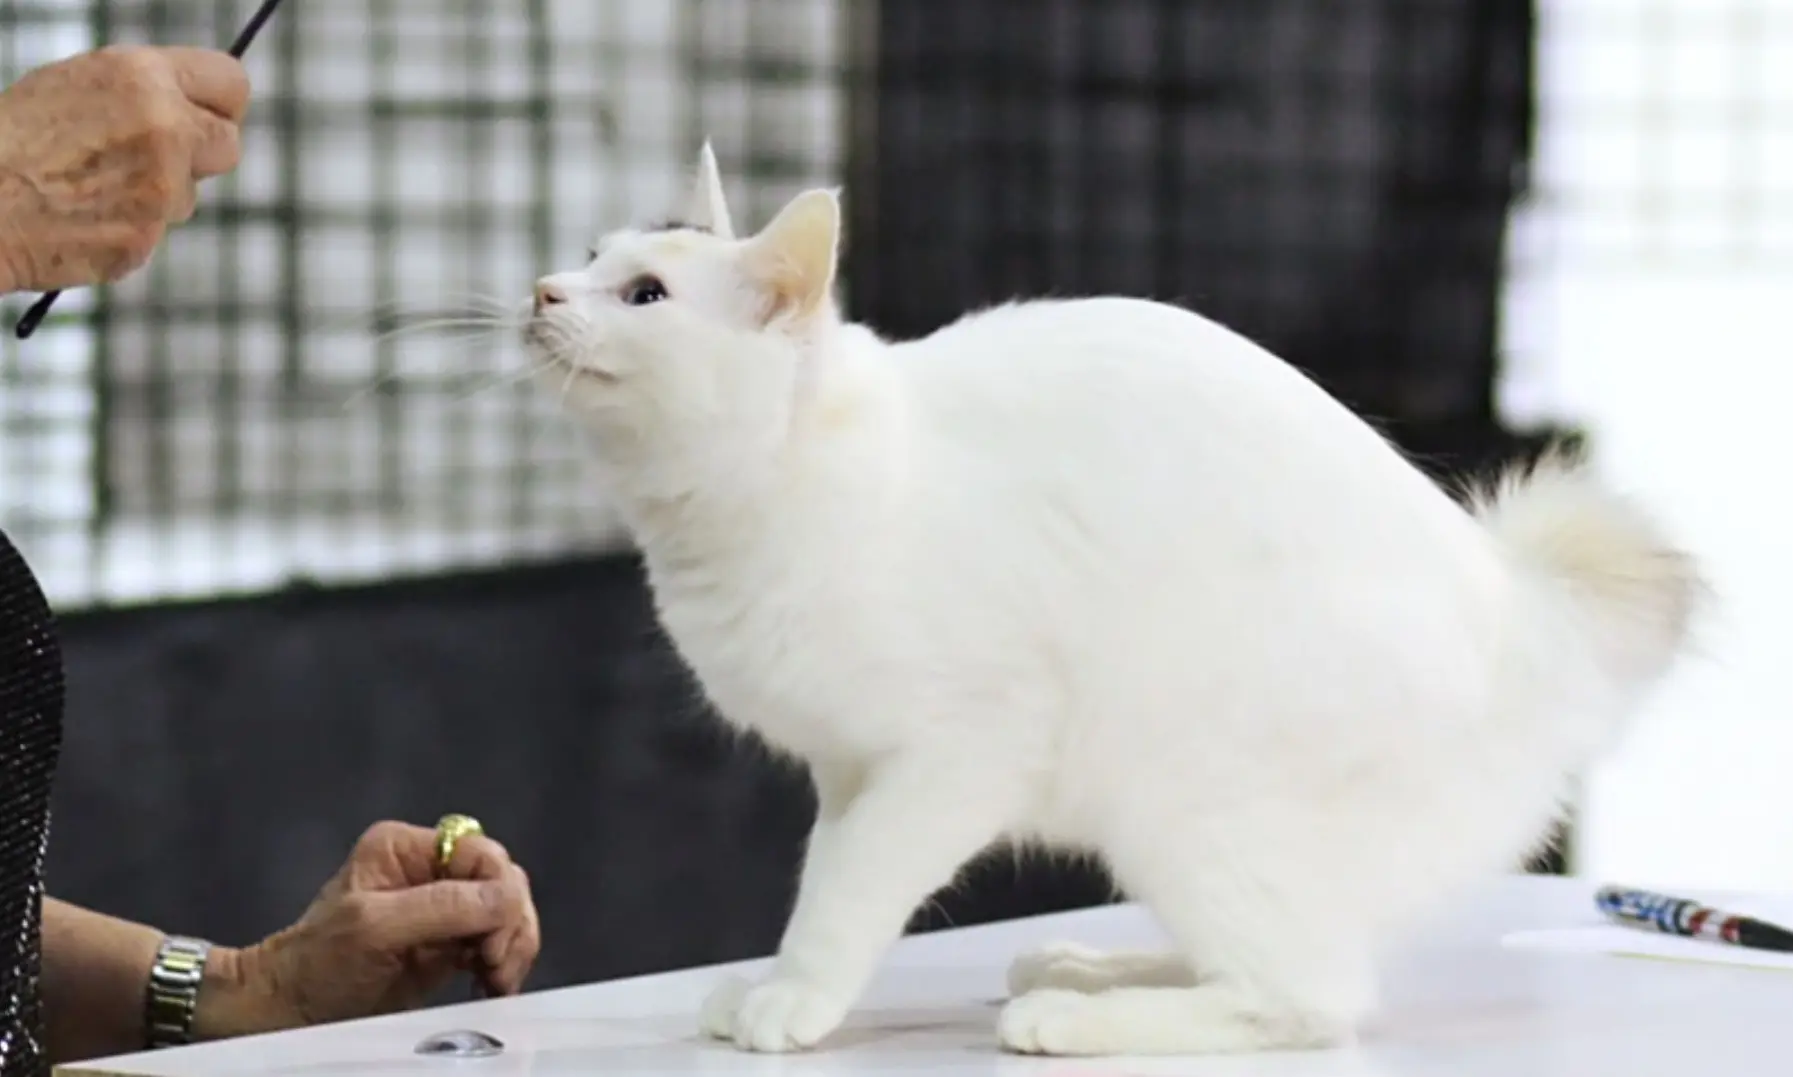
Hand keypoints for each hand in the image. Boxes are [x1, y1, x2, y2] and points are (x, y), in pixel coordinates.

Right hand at [0, 45, 248, 292]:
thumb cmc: (14, 138)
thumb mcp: (79, 86)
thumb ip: (144, 94)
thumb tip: (192, 108)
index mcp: (142, 76)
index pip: (231, 82)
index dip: (220, 105)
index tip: (209, 118)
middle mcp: (162, 126)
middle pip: (228, 145)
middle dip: (201, 155)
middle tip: (160, 159)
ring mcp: (160, 186)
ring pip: (188, 196)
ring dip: (156, 195)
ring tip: (90, 186)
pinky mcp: (146, 236)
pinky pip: (154, 232)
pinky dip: (127, 229)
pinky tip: (82, 216)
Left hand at [193, 820, 540, 1038]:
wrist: (290, 1013)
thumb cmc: (316, 966)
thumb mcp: (375, 927)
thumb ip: (442, 907)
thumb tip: (507, 896)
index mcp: (407, 848)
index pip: (482, 854)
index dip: (499, 894)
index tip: (492, 941)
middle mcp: (430, 871)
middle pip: (502, 883)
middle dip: (510, 925)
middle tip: (495, 966)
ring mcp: (442, 909)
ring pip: (507, 914)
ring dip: (512, 947)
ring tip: (495, 980)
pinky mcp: (449, 945)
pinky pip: (498, 943)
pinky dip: (504, 963)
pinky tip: (492, 984)